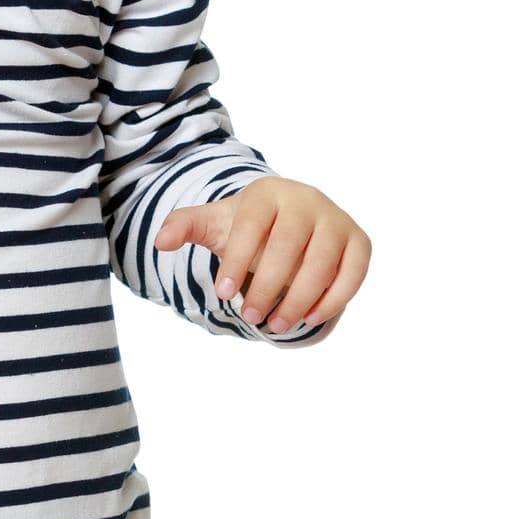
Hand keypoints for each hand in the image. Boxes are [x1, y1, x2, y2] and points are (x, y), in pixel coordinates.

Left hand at [155, 174, 370, 332]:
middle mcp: (307, 201)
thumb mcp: (216, 224)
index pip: (252, 224)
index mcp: (268, 193)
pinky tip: (310, 318)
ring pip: (321, 263)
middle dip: (267, 287)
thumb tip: (160, 241)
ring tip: (275, 324)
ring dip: (298, 299)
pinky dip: (334, 299)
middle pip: (288, 245)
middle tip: (249, 316)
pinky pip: (354, 272)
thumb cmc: (250, 228)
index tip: (224, 293)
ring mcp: (336, 220)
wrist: (291, 220)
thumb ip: (185, 226)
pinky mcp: (359, 242)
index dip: (237, 260)